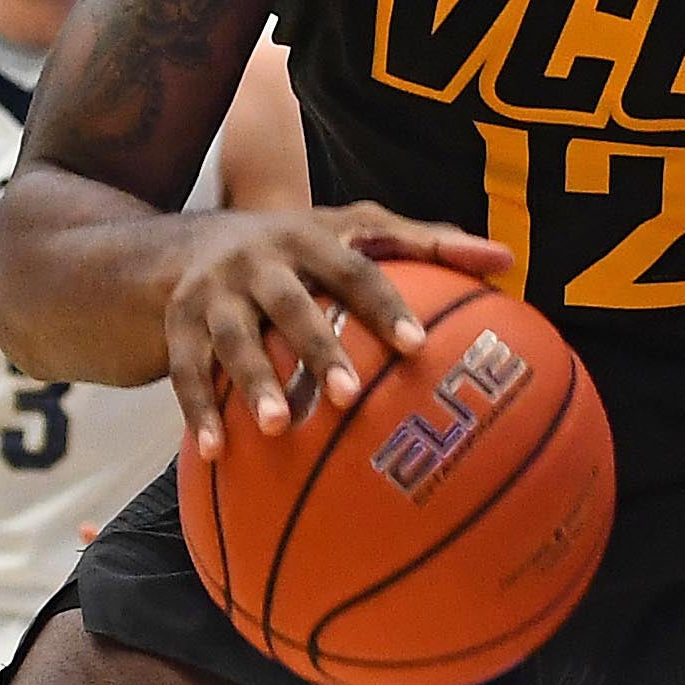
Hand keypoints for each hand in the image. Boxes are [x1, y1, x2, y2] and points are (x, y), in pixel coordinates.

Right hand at [164, 202, 513, 457]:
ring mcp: (214, 293)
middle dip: (317, 347)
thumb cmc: (302, 249)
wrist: (187, 242)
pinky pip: (186, 371)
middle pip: (290, 304)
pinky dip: (198, 412)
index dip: (384, 305)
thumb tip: (507, 259)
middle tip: (348, 396)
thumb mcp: (355, 231)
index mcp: (311, 237)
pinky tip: (215, 453)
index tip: (416, 345)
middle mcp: (260, 260)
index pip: (355, 269)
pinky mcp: (177, 326)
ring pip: (234, 339)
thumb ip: (428, 244)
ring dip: (253, 383)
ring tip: (278, 428)